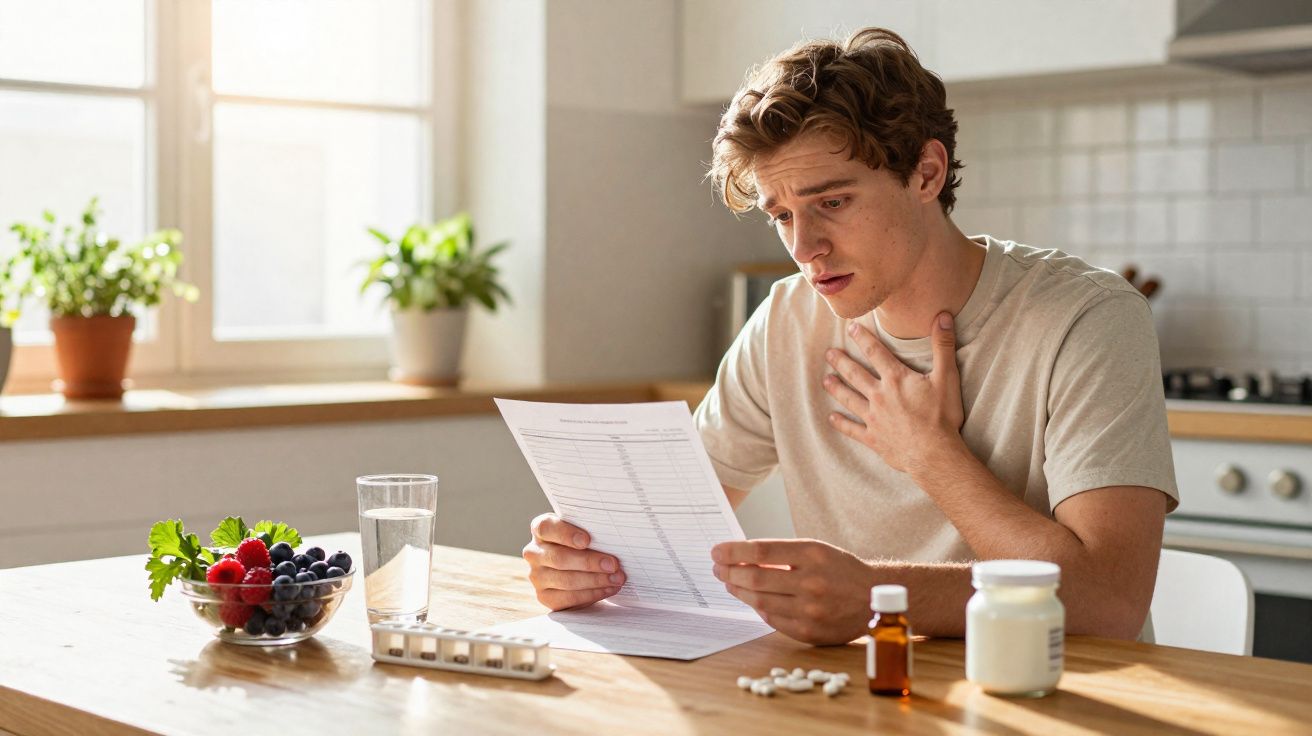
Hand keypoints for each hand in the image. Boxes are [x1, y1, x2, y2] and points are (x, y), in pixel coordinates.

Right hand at [522, 513, 626, 609]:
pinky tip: (608, 589)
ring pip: (566, 580)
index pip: (546, 527)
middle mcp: (534, 552)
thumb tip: (612, 535)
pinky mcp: (544, 597)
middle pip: (559, 558)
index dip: (565, 534)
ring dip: (595, 580)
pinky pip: (569, 598)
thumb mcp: (584, 531)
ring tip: (617, 578)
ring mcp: (537, 576)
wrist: (579, 567)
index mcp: (541, 530)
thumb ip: (590, 530)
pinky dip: (592, 594)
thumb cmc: (584, 543)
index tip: (587, 540)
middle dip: (589, 562)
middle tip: (613, 565)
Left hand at [711, 538, 873, 644]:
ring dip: (738, 591)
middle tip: (718, 568)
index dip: (734, 552)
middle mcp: (811, 583)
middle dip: (730, 573)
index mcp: (813, 555)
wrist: (874, 598)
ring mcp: (810, 611)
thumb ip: (782, 554)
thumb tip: (741, 557)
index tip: (717, 551)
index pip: (761, 552)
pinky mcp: (808, 632)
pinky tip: (751, 599)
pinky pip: (772, 619)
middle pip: (756, 579)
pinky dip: (758, 608)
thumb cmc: (841, 570)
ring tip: (729, 583)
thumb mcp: (817, 550)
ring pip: (760, 602)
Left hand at [822, 311, 964, 474]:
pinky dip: (841, 423)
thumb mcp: (947, 377)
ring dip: (836, 388)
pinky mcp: (873, 438)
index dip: (862, 338)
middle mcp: (879, 395)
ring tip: (825, 380)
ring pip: (849, 398)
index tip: (850, 327)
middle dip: (841, 361)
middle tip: (829, 353)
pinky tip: (832, 418)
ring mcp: (873, 418)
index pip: (875, 352)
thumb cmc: (942, 416)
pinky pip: (852, 429)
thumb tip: (942, 317)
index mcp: (895, 379)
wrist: (934, 454)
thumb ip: (943, 346)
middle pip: (855, 374)